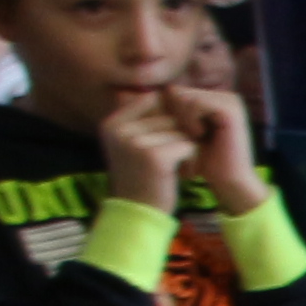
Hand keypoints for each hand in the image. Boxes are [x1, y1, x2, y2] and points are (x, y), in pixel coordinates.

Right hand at [97, 86, 190, 212]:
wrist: (139, 214)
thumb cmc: (144, 178)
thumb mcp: (135, 145)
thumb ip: (146, 120)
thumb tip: (169, 91)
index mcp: (112, 123)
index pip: (153, 99)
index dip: (173, 115)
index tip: (177, 136)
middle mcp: (118, 129)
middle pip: (169, 114)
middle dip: (183, 133)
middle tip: (181, 156)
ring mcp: (134, 141)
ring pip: (182, 129)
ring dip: (190, 147)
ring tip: (180, 167)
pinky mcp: (154, 156)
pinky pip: (189, 144)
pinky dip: (193, 159)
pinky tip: (184, 174)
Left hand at [170, 82, 263, 212]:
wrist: (228, 181)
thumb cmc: (203, 161)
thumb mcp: (181, 132)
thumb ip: (169, 110)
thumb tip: (142, 92)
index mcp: (214, 98)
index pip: (174, 92)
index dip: (167, 113)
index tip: (178, 135)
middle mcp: (224, 96)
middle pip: (177, 92)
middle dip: (173, 115)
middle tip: (186, 137)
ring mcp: (230, 101)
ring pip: (183, 96)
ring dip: (180, 120)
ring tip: (193, 137)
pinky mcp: (230, 109)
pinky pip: (195, 103)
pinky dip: (190, 120)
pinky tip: (199, 135)